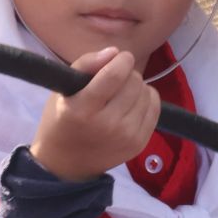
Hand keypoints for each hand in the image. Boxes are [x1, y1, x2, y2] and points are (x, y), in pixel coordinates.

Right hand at [31, 48, 159, 182]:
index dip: (122, 60)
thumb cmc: (62, 120)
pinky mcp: (139, 144)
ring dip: (137, 87)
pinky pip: (155, 108)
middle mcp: (107, 124)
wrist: (67, 165)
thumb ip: (86, 65)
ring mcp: (126, 136)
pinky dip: (146, 100)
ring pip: (147, 93)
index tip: (119, 58)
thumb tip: (115, 52)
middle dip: (127, 74)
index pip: (114, 75)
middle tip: (114, 81)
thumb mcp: (63, 89)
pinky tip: (131, 104)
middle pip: (133, 82)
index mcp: (82, 109)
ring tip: (121, 94)